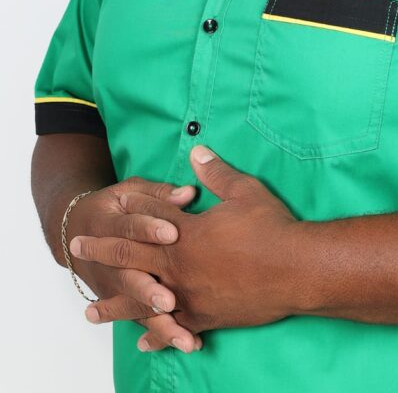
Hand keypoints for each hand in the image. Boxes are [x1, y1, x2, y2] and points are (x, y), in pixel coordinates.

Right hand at [66, 176, 202, 351]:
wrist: (74, 231)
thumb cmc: (115, 206)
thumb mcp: (130, 191)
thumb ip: (158, 194)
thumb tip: (189, 195)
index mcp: (109, 223)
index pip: (129, 227)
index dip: (149, 229)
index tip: (173, 233)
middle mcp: (106, 259)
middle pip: (128, 274)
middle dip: (149, 288)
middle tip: (170, 299)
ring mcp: (111, 283)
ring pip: (133, 305)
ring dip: (157, 320)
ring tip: (180, 333)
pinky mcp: (118, 300)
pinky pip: (139, 318)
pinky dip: (159, 333)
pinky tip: (183, 340)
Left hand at [69, 146, 303, 345]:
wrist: (293, 269)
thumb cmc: (270, 227)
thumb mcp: (244, 191)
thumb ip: (216, 174)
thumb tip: (197, 151)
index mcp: (186, 232)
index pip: (152, 216)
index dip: (132, 208)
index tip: (111, 204)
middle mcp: (179, 265)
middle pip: (133, 256)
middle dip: (103, 251)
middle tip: (77, 249)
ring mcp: (189, 294)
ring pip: (142, 299)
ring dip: (115, 304)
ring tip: (89, 310)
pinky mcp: (204, 317)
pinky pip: (172, 327)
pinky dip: (156, 334)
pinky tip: (142, 341)